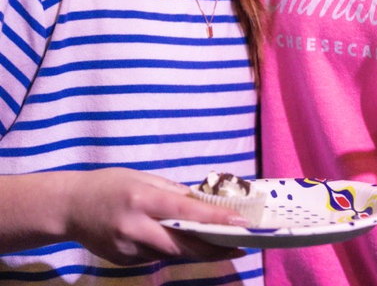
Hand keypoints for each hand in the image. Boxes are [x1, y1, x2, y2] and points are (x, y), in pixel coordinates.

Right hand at [62, 168, 247, 264]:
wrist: (70, 208)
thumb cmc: (109, 184)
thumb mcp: (142, 177)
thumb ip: (172, 191)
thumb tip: (202, 202)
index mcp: (141, 199)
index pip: (184, 211)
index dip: (213, 219)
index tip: (239, 223)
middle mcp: (135, 227)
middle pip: (181, 244)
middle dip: (213, 247)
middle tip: (241, 246)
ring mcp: (128, 249)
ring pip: (171, 254)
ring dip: (198, 251)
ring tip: (224, 245)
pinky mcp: (124, 262)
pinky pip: (157, 257)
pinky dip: (175, 251)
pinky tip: (190, 245)